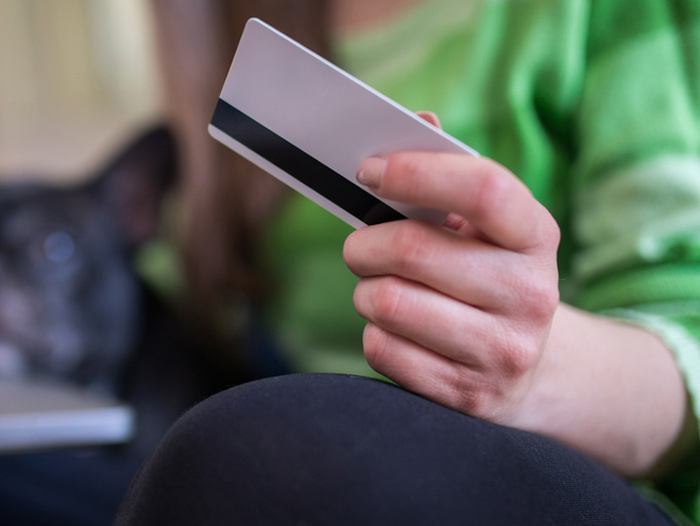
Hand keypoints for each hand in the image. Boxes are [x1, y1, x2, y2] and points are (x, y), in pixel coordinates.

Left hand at [343, 149, 560, 422]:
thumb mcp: (487, 228)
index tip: (370, 172)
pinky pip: (382, 349)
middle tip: (360, 246)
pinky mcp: (466, 394)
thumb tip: (418, 122)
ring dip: (366, 290)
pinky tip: (398, 330)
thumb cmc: (489, 277)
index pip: (483, 189)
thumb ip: (451, 174)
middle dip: (364, 243)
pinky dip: (375, 333)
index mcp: (537, 236)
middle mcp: (530, 294)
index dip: (416, 172)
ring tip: (381, 289)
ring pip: (386, 302)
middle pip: (411, 250)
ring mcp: (502, 351)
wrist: (530, 365)